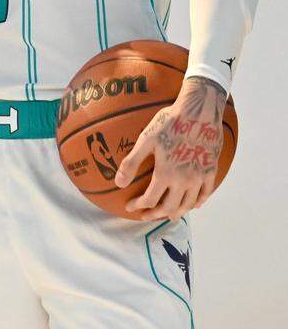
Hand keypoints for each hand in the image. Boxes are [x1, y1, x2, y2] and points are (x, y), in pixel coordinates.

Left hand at [116, 76, 227, 220]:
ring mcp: (199, 178)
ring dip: (175, 213)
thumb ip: (131, 162)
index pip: (150, 199)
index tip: (129, 206)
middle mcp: (184, 181)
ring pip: (188, 205)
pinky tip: (192, 204)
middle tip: (144, 216)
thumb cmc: (169, 123)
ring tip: (166, 215)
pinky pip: (205, 194)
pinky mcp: (210, 171)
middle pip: (169, 207)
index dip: (138, 206)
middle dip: (154, 214)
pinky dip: (197, 202)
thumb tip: (118, 183)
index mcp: (166, 174)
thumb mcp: (146, 140)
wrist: (199, 111)